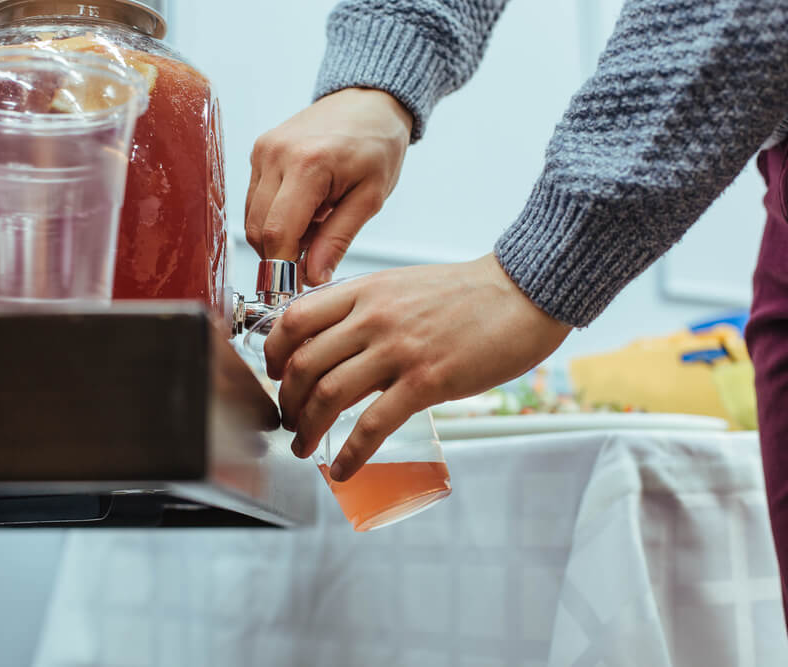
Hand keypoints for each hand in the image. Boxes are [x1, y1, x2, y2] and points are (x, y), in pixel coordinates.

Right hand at [246, 88, 412, 284]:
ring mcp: (263, 150)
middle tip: (311, 261)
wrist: (368, 100)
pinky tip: (304, 209)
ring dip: (277, 235)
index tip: (293, 288)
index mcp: (309, 164)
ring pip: (251, 217)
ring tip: (315, 226)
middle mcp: (276, 154)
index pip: (278, 232)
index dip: (281, 268)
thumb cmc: (377, 144)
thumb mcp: (371, 197)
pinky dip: (274, 216)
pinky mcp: (258, 150)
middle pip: (258, 229)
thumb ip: (338, 240)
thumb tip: (313, 278)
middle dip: (279, 255)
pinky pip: (254, 199)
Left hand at [263, 254, 571, 480]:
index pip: (294, 320)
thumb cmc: (467, 292)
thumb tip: (334, 341)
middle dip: (286, 400)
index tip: (273, 374)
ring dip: (307, 428)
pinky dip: (350, 454)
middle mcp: (373, 318)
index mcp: (365, 292)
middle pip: (303, 364)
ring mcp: (398, 350)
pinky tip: (343, 470)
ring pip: (328, 395)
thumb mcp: (401, 285)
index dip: (272, 352)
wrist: (523, 292)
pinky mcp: (427, 381)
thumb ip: (365, 308)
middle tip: (287, 420)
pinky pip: (372, 425)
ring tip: (303, 446)